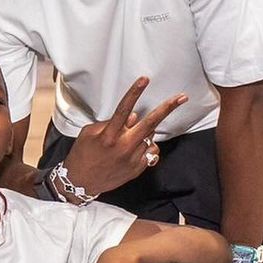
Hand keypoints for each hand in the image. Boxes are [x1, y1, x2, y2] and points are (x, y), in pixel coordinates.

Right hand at [64, 78, 187, 197]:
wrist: (81, 183)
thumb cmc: (82, 155)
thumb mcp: (89, 133)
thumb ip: (110, 122)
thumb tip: (133, 116)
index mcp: (109, 135)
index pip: (124, 109)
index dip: (135, 92)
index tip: (144, 80)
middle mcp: (123, 146)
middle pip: (150, 123)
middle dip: (167, 108)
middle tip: (182, 97)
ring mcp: (132, 159)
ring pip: (151, 137)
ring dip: (145, 132)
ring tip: (131, 137)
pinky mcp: (137, 169)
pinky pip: (150, 151)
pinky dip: (146, 146)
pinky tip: (134, 149)